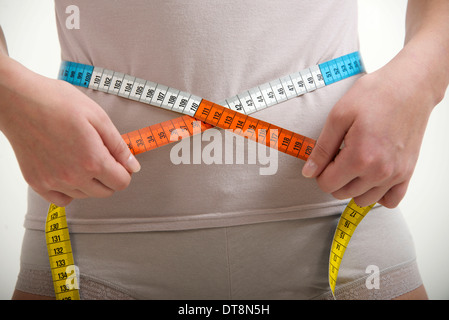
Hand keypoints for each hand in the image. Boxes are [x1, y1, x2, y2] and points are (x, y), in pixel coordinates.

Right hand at [0, 58, 140, 206]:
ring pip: (85, 195)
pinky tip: (67, 171)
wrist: (19, 100)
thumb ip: (118, 146)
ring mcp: (53, 182)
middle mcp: (74, 176)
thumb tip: (133, 166)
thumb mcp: (98, 117)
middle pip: (105, 192)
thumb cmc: (57, 102)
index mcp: (93, 160)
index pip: (121, 182)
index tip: (118, 160)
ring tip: (80, 157)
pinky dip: (69, 190)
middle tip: (100, 156)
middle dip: (109, 177)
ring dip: (90, 182)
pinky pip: (62, 199)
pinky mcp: (37, 183)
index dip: (124, 171)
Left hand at [301, 58, 433, 207]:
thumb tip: (309, 172)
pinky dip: (378, 194)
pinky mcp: (407, 172)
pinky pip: (390, 201)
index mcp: (359, 157)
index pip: (327, 184)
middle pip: (343, 193)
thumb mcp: (338, 117)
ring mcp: (395, 174)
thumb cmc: (376, 95)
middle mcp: (379, 171)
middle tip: (339, 156)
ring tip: (355, 164)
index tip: (325, 157)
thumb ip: (322, 149)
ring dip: (353, 187)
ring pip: (363, 200)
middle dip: (335, 178)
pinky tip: (371, 177)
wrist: (410, 86)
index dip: (320, 172)